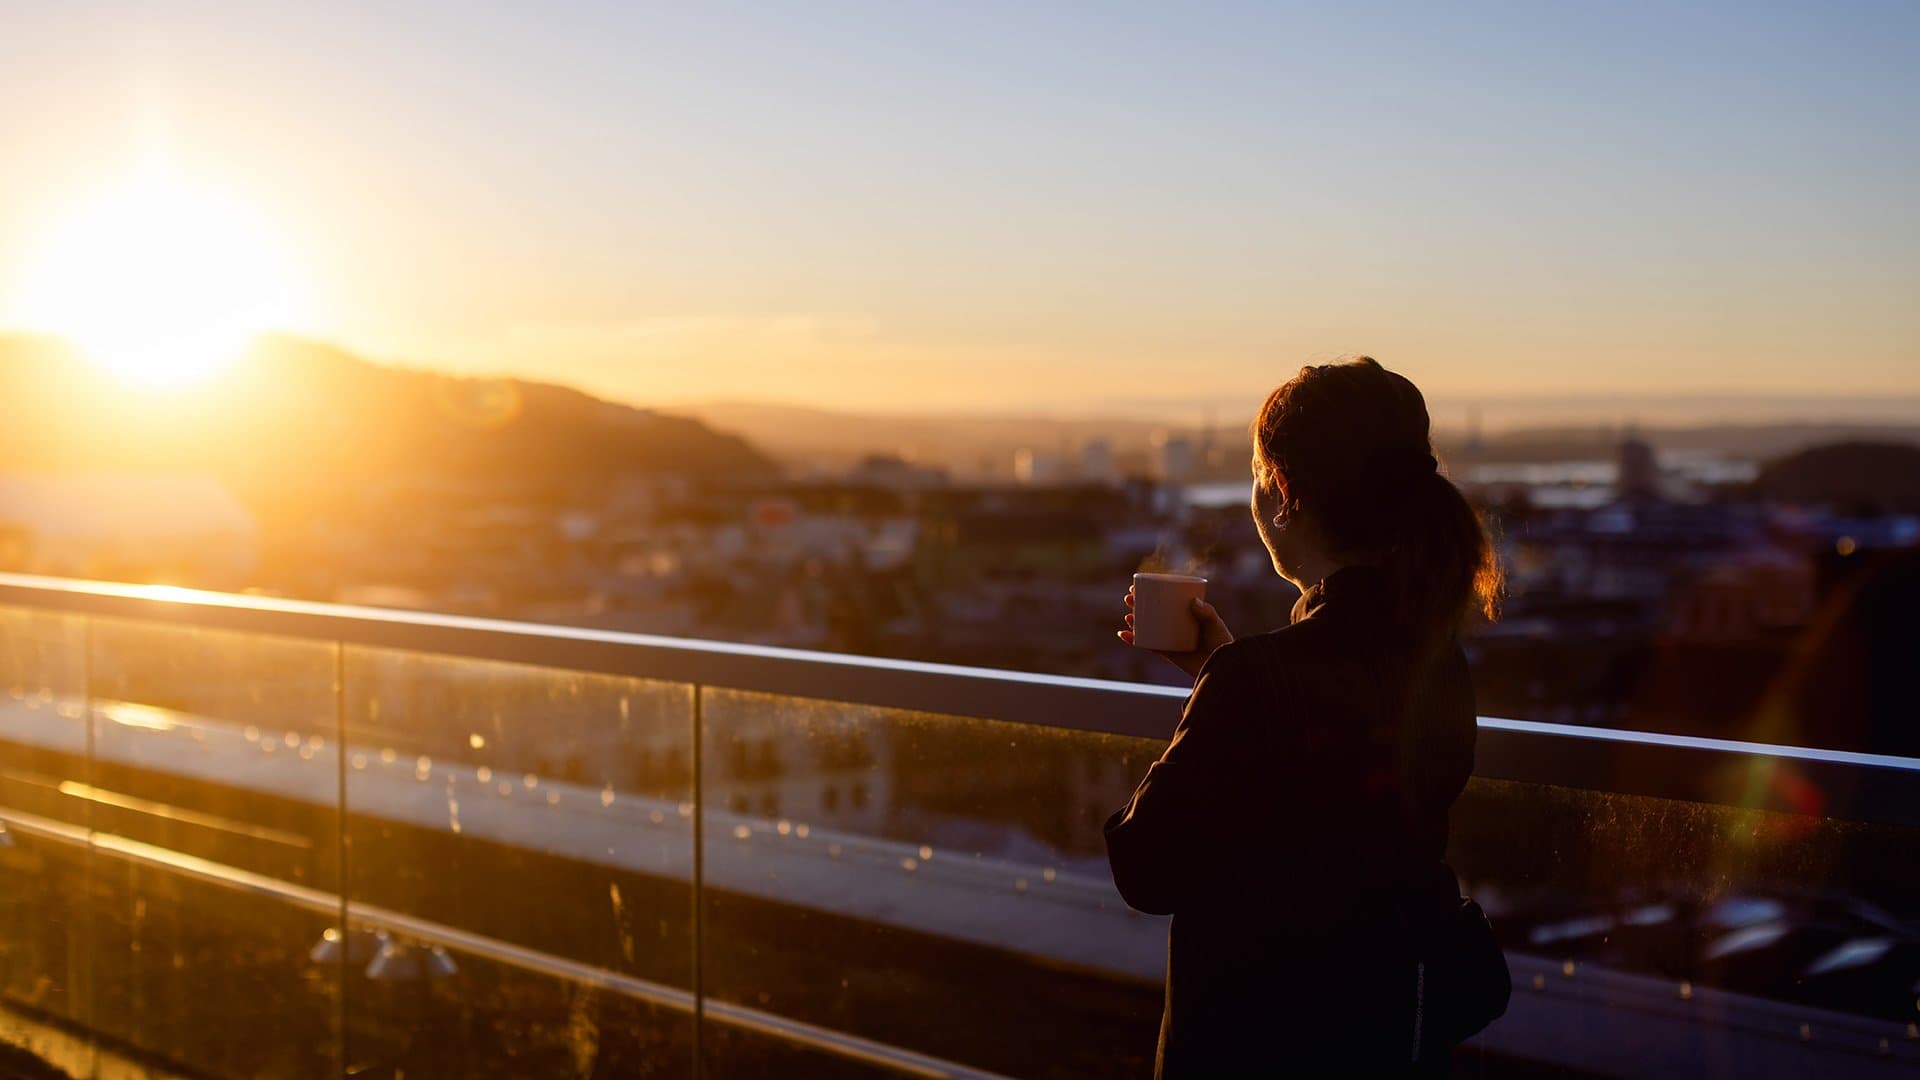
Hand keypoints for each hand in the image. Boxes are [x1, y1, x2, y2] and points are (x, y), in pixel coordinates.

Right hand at [1119, 586, 1233, 679]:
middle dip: (1138, 604)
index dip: (1152, 592)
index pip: (1167, 599)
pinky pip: (1147, 645)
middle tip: (1129, 598)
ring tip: (1128, 616)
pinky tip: (1124, 635)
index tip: (1140, 585)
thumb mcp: (1215, 625)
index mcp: (1186, 613)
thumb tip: (1193, 601)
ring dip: (1134, 621)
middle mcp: (1176, 624)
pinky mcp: (1167, 652)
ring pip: (1147, 627)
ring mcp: (1170, 638)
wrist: (1221, 668)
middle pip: (1153, 611)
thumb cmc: (1222, 644)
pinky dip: (1134, 640)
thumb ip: (1207, 613)